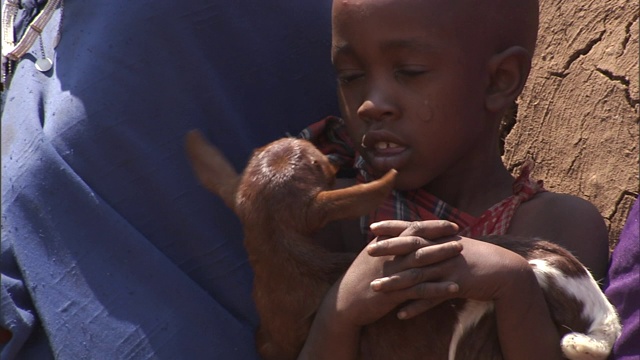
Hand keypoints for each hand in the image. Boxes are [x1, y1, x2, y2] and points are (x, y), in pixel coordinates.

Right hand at [330, 220, 461, 326]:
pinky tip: (454, 288)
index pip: (412, 229)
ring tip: (460, 254)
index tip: (451, 224)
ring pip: (420, 263)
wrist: (343, 302)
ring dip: (442, 257)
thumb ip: (386, 241)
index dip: (433, 226)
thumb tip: (402, 229)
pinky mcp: (392, 293)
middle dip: (441, 238)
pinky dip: (437, 289)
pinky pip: (419, 290)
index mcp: (384, 244)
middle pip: (418, 242)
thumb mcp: (370, 255)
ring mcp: (390, 274)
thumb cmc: (359, 279)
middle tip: (460, 236)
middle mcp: (388, 256)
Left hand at [368, 221, 533, 318]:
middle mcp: (443, 250)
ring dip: (394, 283)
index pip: (412, 228)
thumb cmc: (477, 257)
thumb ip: (436, 240)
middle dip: (388, 249)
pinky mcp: (455, 285)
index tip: (371, 226)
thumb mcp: (455, 244)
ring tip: (375, 288)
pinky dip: (416, 306)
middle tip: (367, 251)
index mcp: (441, 239)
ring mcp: (448, 267)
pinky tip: (400, 314)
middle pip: (410, 248)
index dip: (392, 227)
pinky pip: (432, 298)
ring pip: (417, 275)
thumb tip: (417, 235)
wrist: (505, 270)